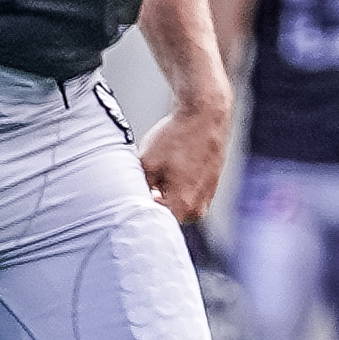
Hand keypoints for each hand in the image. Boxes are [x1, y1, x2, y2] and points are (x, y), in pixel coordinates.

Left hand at [137, 90, 232, 222]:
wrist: (205, 115)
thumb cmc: (175, 138)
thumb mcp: (146, 164)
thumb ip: (138, 191)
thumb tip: (130, 204)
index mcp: (183, 207)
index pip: (152, 224)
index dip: (137, 213)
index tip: (127, 203)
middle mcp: (198, 208)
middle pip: (165, 218)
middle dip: (152, 205)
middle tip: (142, 184)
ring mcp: (207, 198)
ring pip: (177, 206)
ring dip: (165, 195)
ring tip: (159, 172)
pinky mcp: (211, 186)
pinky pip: (188, 195)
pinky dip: (177, 186)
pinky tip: (171, 166)